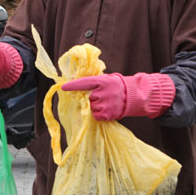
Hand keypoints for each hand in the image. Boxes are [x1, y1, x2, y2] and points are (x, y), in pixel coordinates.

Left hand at [61, 72, 175, 120]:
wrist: (132, 96)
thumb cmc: (114, 86)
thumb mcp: (104, 79)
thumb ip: (90, 80)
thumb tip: (72, 78)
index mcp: (101, 81)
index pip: (84, 83)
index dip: (73, 85)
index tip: (63, 87)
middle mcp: (103, 92)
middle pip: (86, 98)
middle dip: (90, 98)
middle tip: (102, 96)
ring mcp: (105, 104)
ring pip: (91, 108)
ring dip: (95, 106)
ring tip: (106, 102)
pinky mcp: (107, 114)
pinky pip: (95, 116)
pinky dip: (99, 114)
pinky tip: (107, 109)